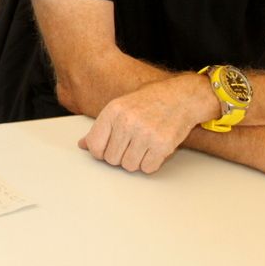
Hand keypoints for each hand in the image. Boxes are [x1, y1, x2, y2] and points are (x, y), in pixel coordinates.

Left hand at [79, 77, 212, 173]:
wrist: (181, 97)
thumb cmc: (150, 102)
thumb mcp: (120, 107)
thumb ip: (101, 127)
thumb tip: (83, 144)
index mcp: (113, 111)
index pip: (95, 145)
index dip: (100, 152)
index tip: (108, 149)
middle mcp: (127, 122)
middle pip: (112, 159)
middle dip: (120, 156)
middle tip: (131, 144)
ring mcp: (145, 134)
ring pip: (129, 166)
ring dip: (135, 161)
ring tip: (143, 145)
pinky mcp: (162, 145)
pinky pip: (147, 168)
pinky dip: (150, 163)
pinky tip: (153, 149)